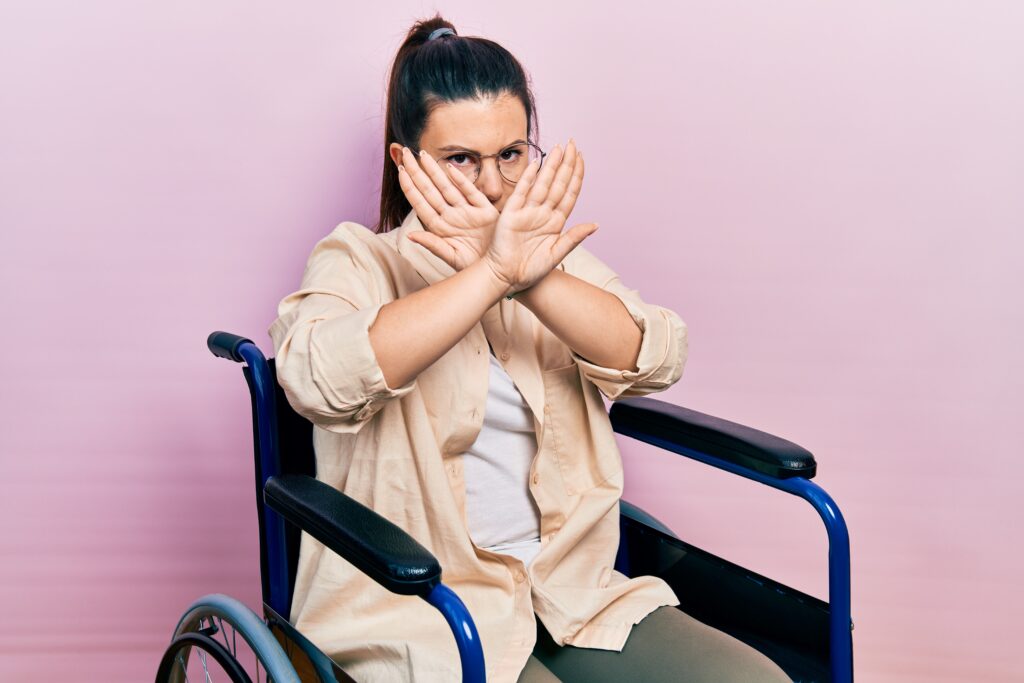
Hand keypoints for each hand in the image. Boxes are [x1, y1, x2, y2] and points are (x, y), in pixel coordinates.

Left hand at [396, 146, 498, 270]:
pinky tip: (450, 169)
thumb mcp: (451, 258)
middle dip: (417, 171)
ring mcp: (467, 211)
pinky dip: (462, 181)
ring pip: (447, 187)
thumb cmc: (472, 266)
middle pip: (430, 190)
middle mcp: (451, 215)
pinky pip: (471, 192)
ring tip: (422, 155)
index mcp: (439, 227)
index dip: (410, 186)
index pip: (420, 202)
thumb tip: (411, 236)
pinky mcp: (485, 210)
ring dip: (435, 171)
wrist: (498, 269)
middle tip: (405, 152)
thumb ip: (432, 245)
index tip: (400, 170)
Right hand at [482, 138, 597, 293]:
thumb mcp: (556, 255)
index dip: (576, 175)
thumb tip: (595, 224)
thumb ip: (574, 238)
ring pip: (542, 184)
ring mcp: (527, 212)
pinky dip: (528, 178)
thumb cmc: (531, 271)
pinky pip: (522, 192)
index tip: (582, 158)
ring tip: (559, 148)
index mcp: (556, 222)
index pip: (569, 193)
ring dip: (551, 166)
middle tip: (572, 143)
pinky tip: (536, 163)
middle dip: (566, 164)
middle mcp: (543, 213)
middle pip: (558, 183)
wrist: (506, 278)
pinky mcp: (511, 214)